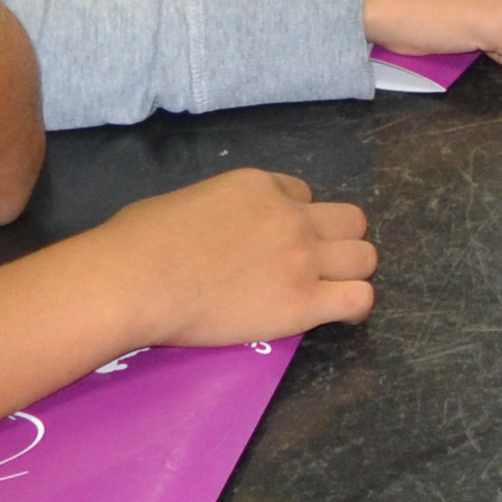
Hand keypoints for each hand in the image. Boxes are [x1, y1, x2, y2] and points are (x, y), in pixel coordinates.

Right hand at [102, 168, 375, 345]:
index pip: (303, 195)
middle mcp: (290, 216)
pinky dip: (354, 308)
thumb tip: (208, 230)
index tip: (279, 242)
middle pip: (350, 220)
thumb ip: (215, 210)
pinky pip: (359, 299)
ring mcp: (301, 258)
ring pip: (365, 257)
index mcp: (259, 186)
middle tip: (316, 267)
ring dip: (352, 273)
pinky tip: (339, 316)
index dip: (296, 218)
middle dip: (338, 241)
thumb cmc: (138, 241)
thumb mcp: (185, 200)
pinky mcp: (302, 303)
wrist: (136, 280)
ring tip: (332, 292)